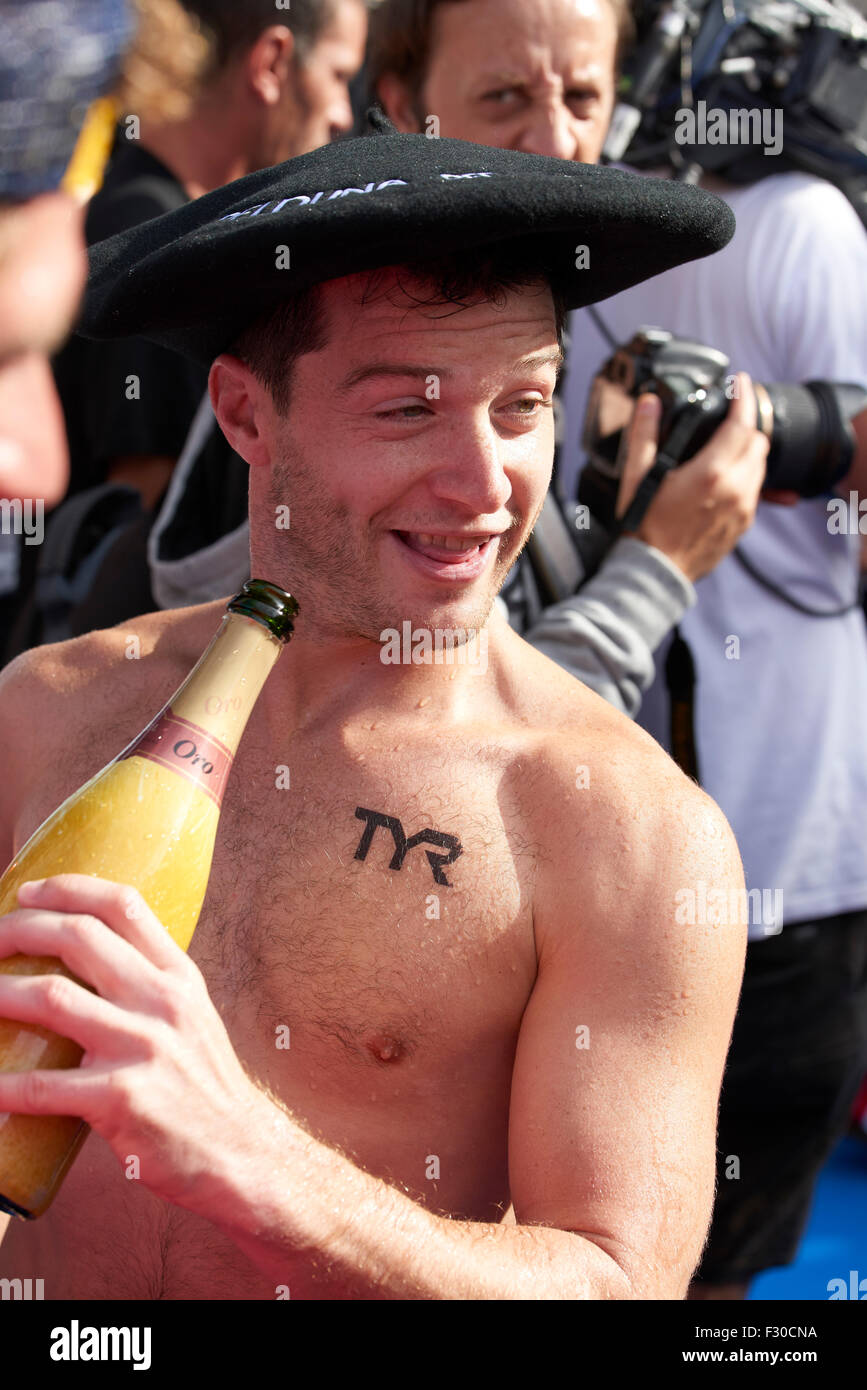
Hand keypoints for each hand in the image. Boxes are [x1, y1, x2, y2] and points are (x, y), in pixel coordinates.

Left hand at [0, 874, 267, 1215]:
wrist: (240, 1154)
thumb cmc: (204, 1087)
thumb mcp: (192, 1018)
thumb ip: (149, 986)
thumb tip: (89, 962)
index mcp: (178, 976)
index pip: (123, 905)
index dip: (67, 889)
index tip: (27, 891)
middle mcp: (163, 1001)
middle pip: (79, 937)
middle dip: (19, 929)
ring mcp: (144, 1047)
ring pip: (52, 998)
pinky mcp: (122, 1099)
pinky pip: (44, 1087)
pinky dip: (4, 1085)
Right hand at [615, 373, 771, 582]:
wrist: (657, 571)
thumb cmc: (645, 526)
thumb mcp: (637, 476)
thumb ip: (644, 435)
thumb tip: (649, 404)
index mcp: (710, 473)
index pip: (741, 423)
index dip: (744, 397)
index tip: (742, 383)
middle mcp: (734, 489)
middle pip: (758, 441)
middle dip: (747, 423)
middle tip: (731, 414)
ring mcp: (743, 508)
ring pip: (760, 465)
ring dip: (749, 449)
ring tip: (728, 444)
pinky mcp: (744, 523)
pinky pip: (755, 489)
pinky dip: (746, 474)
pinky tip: (725, 475)